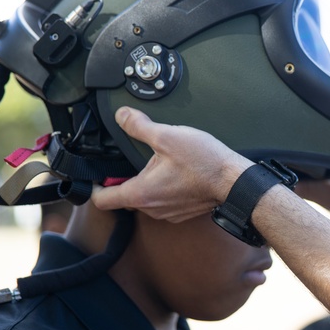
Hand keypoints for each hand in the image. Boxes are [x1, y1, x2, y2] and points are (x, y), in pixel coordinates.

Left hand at [91, 107, 251, 222]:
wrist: (234, 181)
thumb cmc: (205, 163)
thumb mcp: (167, 136)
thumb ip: (139, 126)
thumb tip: (123, 116)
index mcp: (141, 194)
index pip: (102, 201)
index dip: (94, 187)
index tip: (98, 176)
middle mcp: (152, 209)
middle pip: (123, 199)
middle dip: (123, 182)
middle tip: (132, 162)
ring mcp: (168, 213)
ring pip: (144, 202)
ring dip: (145, 185)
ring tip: (159, 165)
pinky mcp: (182, 212)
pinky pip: (163, 204)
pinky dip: (163, 191)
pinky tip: (175, 174)